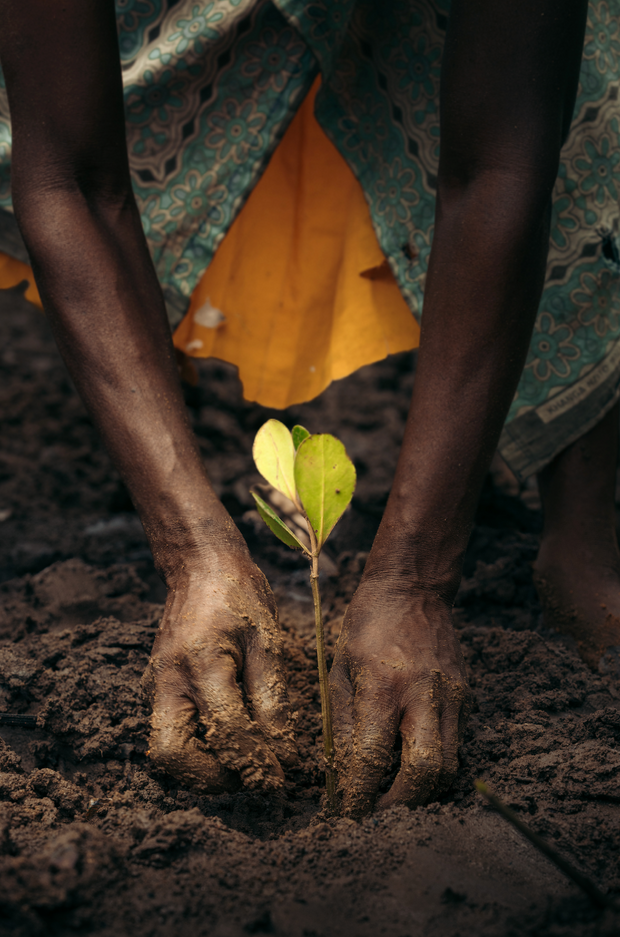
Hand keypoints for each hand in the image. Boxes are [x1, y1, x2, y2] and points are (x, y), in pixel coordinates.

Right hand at [141, 554, 296, 792]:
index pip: (227, 729)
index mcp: (202, 661)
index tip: (280, 775)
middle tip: (248, 775)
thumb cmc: (239, 596)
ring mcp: (155, 683)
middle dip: (210, 777)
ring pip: (165, 748)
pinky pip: (169, 731)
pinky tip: (228, 736)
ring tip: (242, 759)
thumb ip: (271, 698)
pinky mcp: (155, 686)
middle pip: (171, 755)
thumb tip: (283, 751)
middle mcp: (168, 678)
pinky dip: (196, 748)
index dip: (256, 760)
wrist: (200, 566)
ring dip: (201, 767)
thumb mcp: (266, 641)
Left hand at [330, 579, 470, 816]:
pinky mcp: (465, 695)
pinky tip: (411, 763)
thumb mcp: (340, 668)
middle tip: (377, 815)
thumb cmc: (367, 625)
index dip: (359, 794)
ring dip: (422, 791)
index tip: (346, 813)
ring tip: (394, 796)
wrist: (413, 589)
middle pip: (426, 772)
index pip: (373, 757)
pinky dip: (435, 763)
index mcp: (383, 685)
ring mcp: (451, 696)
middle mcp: (423, 694)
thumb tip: (341, 772)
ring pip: (449, 765)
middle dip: (401, 805)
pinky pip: (455, 744)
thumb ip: (343, 722)